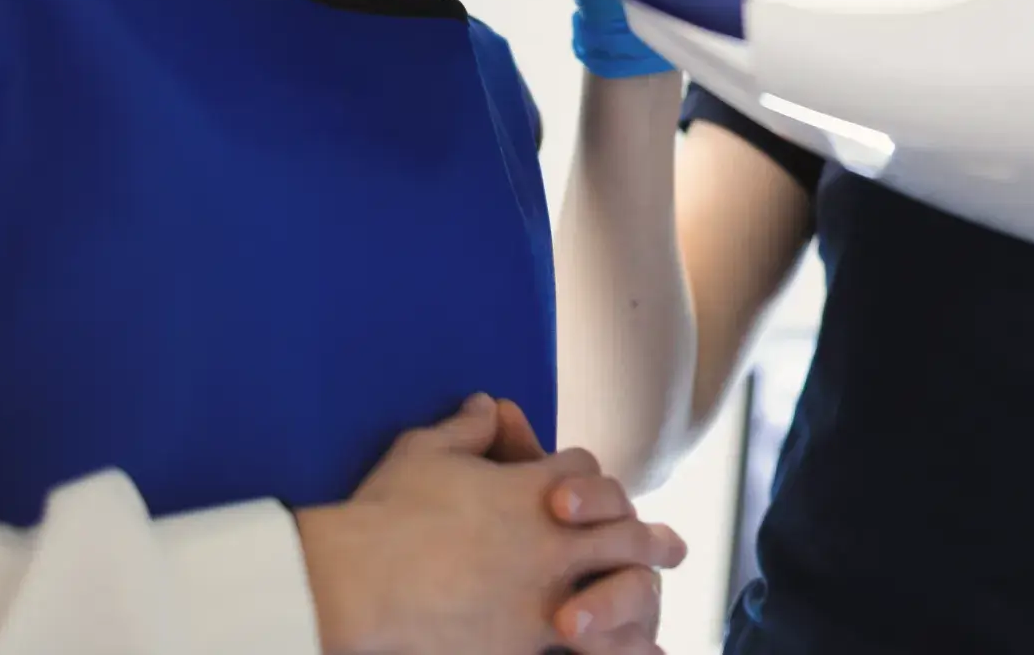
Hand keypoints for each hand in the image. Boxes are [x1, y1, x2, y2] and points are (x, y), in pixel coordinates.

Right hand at [295, 394, 684, 654]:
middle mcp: (551, 540)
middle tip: (673, 547)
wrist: (360, 585)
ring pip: (617, 590)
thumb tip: (487, 403)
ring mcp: (544, 596)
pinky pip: (588, 649)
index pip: (584, 470)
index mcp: (531, 488)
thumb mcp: (425, 449)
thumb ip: (465, 427)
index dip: (588, 478)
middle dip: (646, 536)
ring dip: (641, 595)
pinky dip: (614, 649)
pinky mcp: (525, 643)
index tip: (587, 490)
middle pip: (622, 529)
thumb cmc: (386, 513)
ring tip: (661, 606)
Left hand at [489, 400, 679, 652]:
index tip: (556, 501)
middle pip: (636, 534)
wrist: (457, 612)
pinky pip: (637, 646)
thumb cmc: (475, 544)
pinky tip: (588, 647)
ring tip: (567, 623)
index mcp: (584, 511)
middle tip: (571, 555)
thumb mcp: (479, 494)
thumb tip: (492, 404)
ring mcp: (618, 600)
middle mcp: (610, 551)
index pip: (603, 490)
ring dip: (611, 604)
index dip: (589, 491)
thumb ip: (494, 455)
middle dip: (614, 539)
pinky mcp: (618, 642)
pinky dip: (624, 646)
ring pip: (642, 591)